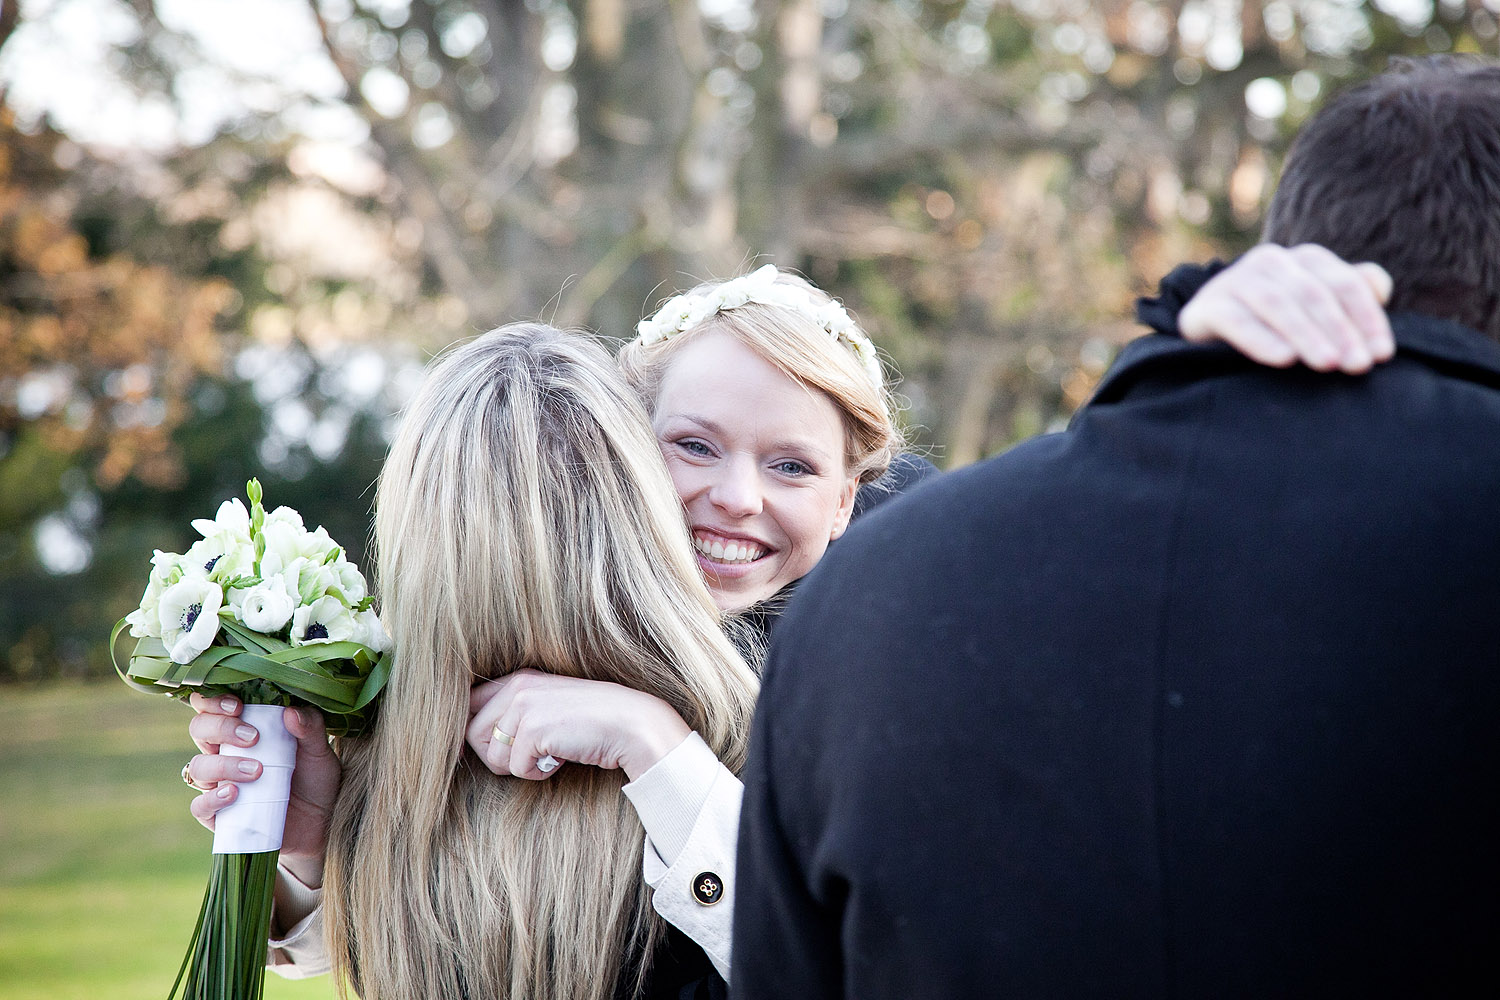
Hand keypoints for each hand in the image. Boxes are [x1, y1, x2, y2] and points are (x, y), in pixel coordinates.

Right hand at [184, 694, 341, 887]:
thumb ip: (310, 729)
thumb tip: (291, 712)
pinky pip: (200, 806)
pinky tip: (234, 795)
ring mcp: (219, 784)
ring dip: (223, 765)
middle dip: (221, 727)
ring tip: (256, 771)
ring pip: (199, 766)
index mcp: (244, 729)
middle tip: (252, 737)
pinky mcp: (220, 815)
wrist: (320, 825)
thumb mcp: (320, 753)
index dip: (216, 700)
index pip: (214, 705)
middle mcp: (225, 752)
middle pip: (199, 728)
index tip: (238, 705)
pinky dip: (212, 799)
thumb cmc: (316, 781)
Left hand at [466, 669, 691, 782]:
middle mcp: (517, 686)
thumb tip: (473, 740)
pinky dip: (538, 773)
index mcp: (519, 678)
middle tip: (531, 756)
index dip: (470, 734)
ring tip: (550, 754)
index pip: (469, 704)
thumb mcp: (549, 709)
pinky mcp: (533, 729)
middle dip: (498, 755)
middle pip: (473, 734)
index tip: (484, 751)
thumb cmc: (592, 724)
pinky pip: (516, 768)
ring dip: (521, 766)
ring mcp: (524, 705)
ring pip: (493, 755)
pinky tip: (561, 758)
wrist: (631, 725)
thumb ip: (515, 715)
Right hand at [1180, 243, 1394, 373]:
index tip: (1382, 355)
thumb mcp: (1317, 308)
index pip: (1345, 284)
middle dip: (1340, 330)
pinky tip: (1283, 359)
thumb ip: (1351, 294)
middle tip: (1358, 365)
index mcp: (1305, 259)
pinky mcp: (1206, 306)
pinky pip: (1236, 320)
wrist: (1210, 330)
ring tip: (1327, 364)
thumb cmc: (1277, 324)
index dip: (1367, 318)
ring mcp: (1235, 280)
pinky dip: (1261, 339)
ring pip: (1277, 303)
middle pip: (1313, 293)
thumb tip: (1381, 288)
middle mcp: (1271, 261)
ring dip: (1306, 334)